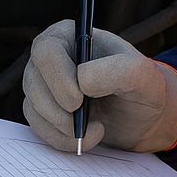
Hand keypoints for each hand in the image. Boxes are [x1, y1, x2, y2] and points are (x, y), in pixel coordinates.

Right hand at [22, 20, 176, 152]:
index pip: (46, 50)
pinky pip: (39, 129)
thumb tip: (81, 82)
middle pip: (32, 82)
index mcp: (70, 36)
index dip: (57, 77)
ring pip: (33, 108)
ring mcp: (43, 86)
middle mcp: (51, 58)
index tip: (78, 100)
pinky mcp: (44, 112)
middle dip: (59, 110)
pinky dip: (62, 140)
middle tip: (86, 123)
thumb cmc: (143, 86)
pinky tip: (88, 137)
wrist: (144, 116)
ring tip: (97, 130)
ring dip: (63, 128)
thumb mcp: (142, 74)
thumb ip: (117, 70)